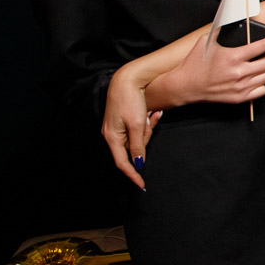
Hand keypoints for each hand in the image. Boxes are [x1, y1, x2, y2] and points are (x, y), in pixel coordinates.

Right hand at [103, 71, 165, 189]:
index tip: (141, 185)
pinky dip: (147, 121)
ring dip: (147, 127)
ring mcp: (116, 127)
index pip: (122, 163)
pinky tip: (152, 112)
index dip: (132, 175)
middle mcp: (112, 134)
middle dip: (145, 137)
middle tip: (148, 121)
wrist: (127, 79)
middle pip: (133, 148)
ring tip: (149, 113)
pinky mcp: (123, 120)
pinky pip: (138, 128)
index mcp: (113, 138)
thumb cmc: (130, 101)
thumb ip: (138, 145)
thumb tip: (138, 163)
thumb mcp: (137, 125)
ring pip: (138, 137)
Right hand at [150, 29, 264, 107]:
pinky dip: (261, 84)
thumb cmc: (195, 62)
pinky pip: (263, 90)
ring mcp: (240, 86)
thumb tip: (233, 18)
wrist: (185, 85)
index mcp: (233, 56)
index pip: (263, 45)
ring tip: (258, 67)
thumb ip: (222, 31)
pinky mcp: (240, 97)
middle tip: (263, 55)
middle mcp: (239, 72)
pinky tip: (253, 79)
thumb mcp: (206, 41)